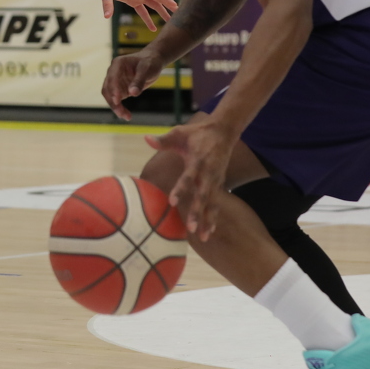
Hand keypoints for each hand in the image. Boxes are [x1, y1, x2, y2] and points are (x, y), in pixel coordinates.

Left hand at [93, 0, 175, 32]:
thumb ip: (107, 3)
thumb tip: (107, 16)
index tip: (174, 5)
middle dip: (167, 6)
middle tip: (177, 14)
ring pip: (153, 4)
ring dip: (161, 12)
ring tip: (169, 22)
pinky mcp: (133, 0)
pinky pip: (143, 10)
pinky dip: (148, 18)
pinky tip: (152, 28)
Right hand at [102, 47, 166, 119]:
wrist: (152, 61)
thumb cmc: (150, 62)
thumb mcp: (147, 70)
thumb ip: (139, 81)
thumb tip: (133, 93)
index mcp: (118, 64)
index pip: (112, 77)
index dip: (113, 88)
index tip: (117, 100)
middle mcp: (113, 73)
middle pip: (108, 89)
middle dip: (113, 102)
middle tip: (121, 113)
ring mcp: (116, 81)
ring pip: (110, 96)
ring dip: (116, 107)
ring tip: (126, 117)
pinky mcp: (120, 89)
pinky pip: (117, 100)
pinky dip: (120, 108)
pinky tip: (126, 115)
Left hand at [145, 117, 236, 239]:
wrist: (224, 131)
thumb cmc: (197, 133)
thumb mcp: (179, 132)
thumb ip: (163, 140)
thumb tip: (146, 139)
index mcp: (197, 160)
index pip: (188, 177)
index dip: (180, 189)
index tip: (171, 202)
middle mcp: (208, 172)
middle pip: (203, 195)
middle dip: (197, 212)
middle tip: (190, 228)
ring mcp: (216, 179)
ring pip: (212, 203)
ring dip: (208, 220)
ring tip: (204, 237)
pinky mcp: (220, 184)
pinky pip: (217, 203)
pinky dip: (214, 217)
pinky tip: (209, 231)